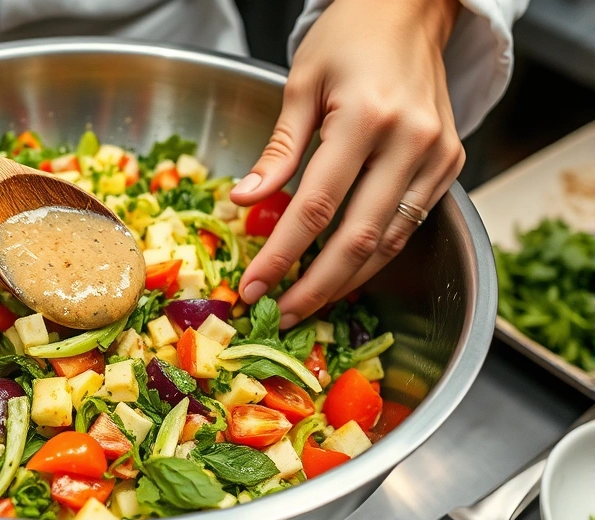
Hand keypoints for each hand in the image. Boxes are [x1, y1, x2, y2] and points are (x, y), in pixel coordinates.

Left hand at [230, 0, 464, 328]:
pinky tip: (344, 272)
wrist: (410, 10)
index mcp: (365, 118)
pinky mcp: (450, 164)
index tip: (254, 287)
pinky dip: (375, 254)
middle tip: (281, 314)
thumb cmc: (348, 38)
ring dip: (347, 280)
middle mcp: (410, 142)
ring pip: (390, 240)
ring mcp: (438, 156)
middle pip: (359, 237)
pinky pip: (409, 224)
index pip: (316, 206)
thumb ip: (277, 149)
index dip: (282, 255)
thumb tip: (244, 201)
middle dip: (316, 285)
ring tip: (307, 303)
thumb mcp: (300, 84)